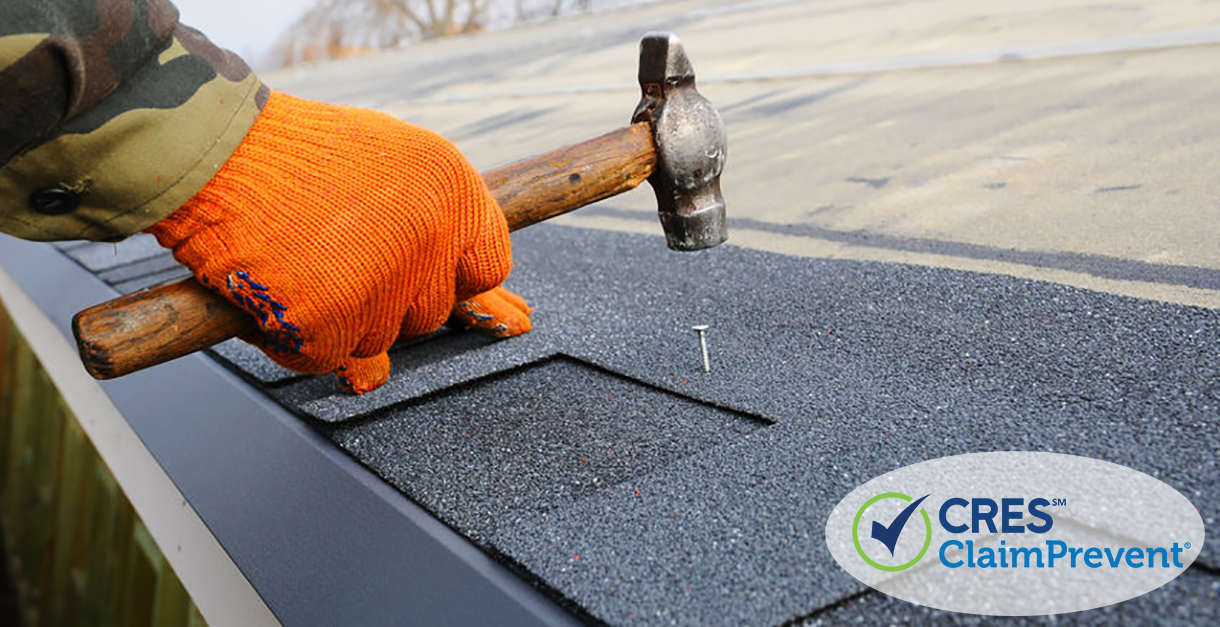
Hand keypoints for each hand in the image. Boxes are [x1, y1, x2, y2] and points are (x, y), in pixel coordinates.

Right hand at [146, 91, 530, 392]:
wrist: (212, 148)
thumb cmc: (296, 156)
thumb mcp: (392, 165)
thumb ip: (441, 232)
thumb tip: (510, 317)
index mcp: (453, 191)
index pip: (487, 268)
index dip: (447, 276)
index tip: (412, 268)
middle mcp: (428, 237)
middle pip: (428, 314)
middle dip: (385, 300)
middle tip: (333, 256)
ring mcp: (379, 282)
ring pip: (378, 342)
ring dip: (338, 320)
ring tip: (299, 263)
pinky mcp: (327, 319)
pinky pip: (324, 358)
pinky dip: (293, 339)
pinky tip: (273, 292)